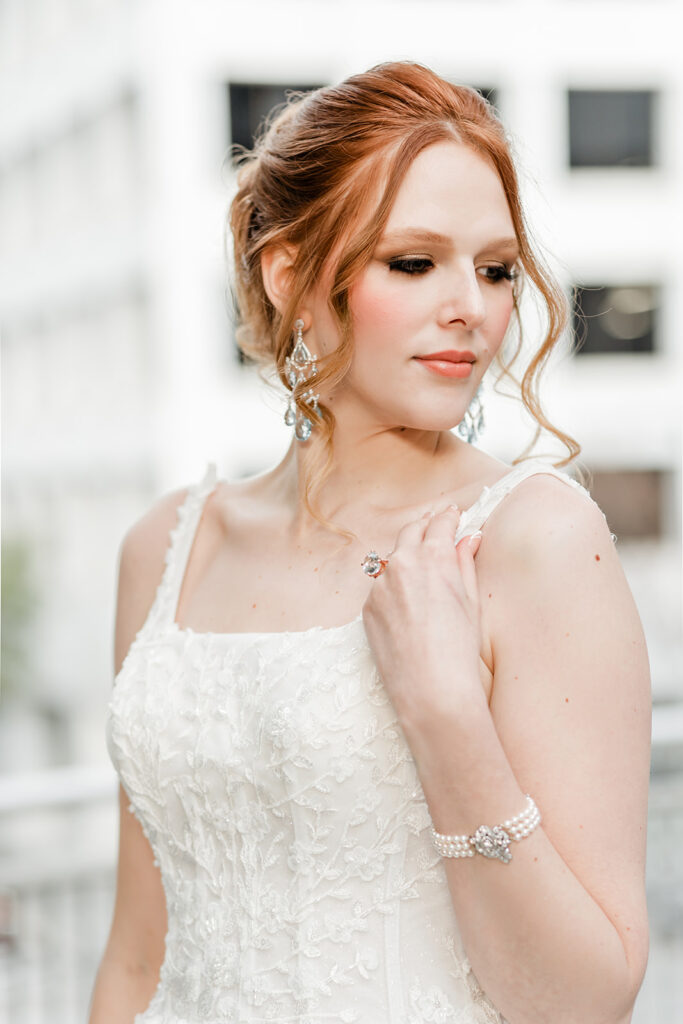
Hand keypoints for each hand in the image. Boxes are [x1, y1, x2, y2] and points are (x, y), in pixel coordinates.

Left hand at [361, 506, 485, 731]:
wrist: (432, 689)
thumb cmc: (459, 649)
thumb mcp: (470, 601)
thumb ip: (465, 563)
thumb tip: (469, 538)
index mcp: (434, 557)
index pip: (440, 523)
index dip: (448, 517)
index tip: (452, 514)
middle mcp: (403, 563)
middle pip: (411, 531)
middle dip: (424, 526)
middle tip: (433, 523)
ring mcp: (381, 585)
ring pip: (394, 560)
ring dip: (407, 557)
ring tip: (421, 566)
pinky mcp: (368, 607)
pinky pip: (381, 588)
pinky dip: (393, 587)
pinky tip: (407, 605)